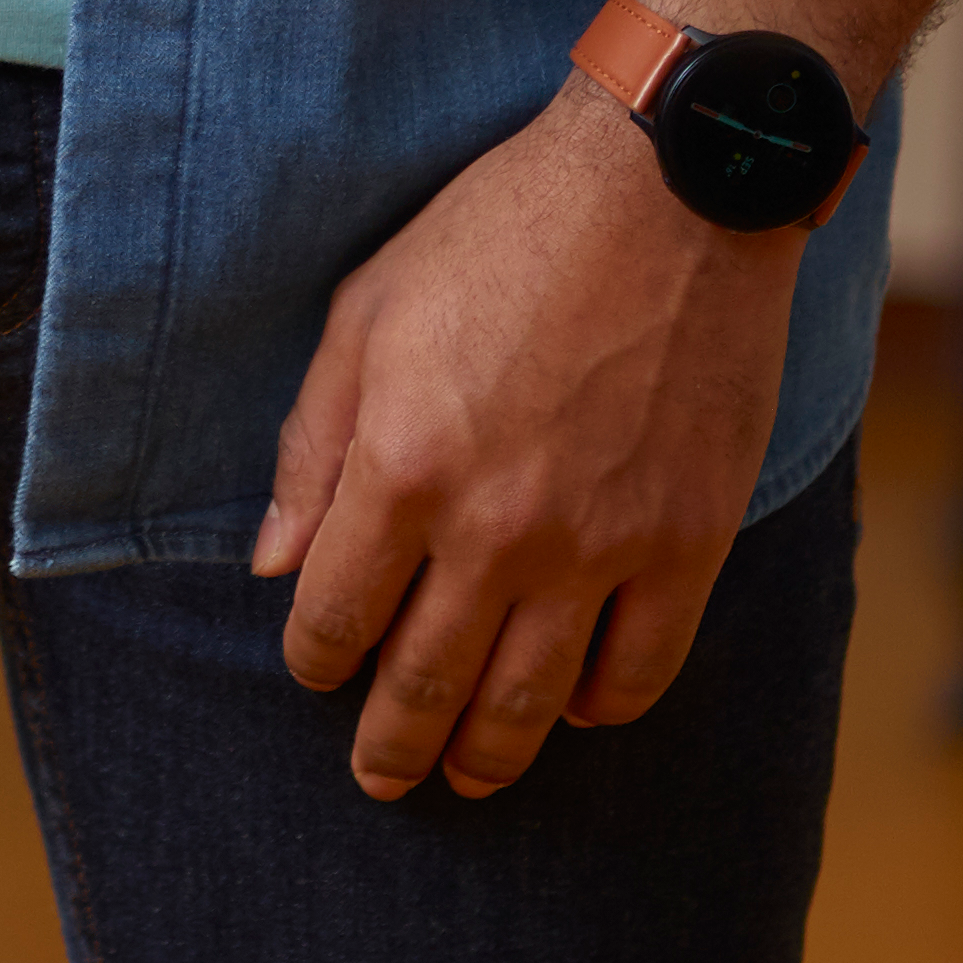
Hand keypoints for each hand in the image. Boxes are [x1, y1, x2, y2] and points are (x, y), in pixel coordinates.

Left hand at [250, 83, 798, 804]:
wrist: (670, 185)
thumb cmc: (503, 228)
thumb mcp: (372, 307)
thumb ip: (315, 442)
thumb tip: (276, 564)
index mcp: (403, 465)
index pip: (334, 616)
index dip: (315, 661)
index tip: (316, 672)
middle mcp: (496, 527)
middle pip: (426, 683)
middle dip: (391, 744)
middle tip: (381, 777)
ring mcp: (599, 544)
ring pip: (527, 703)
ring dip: (487, 757)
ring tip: (467, 778)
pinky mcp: (687, 541)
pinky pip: (640, 672)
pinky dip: (602, 708)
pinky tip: (576, 708)